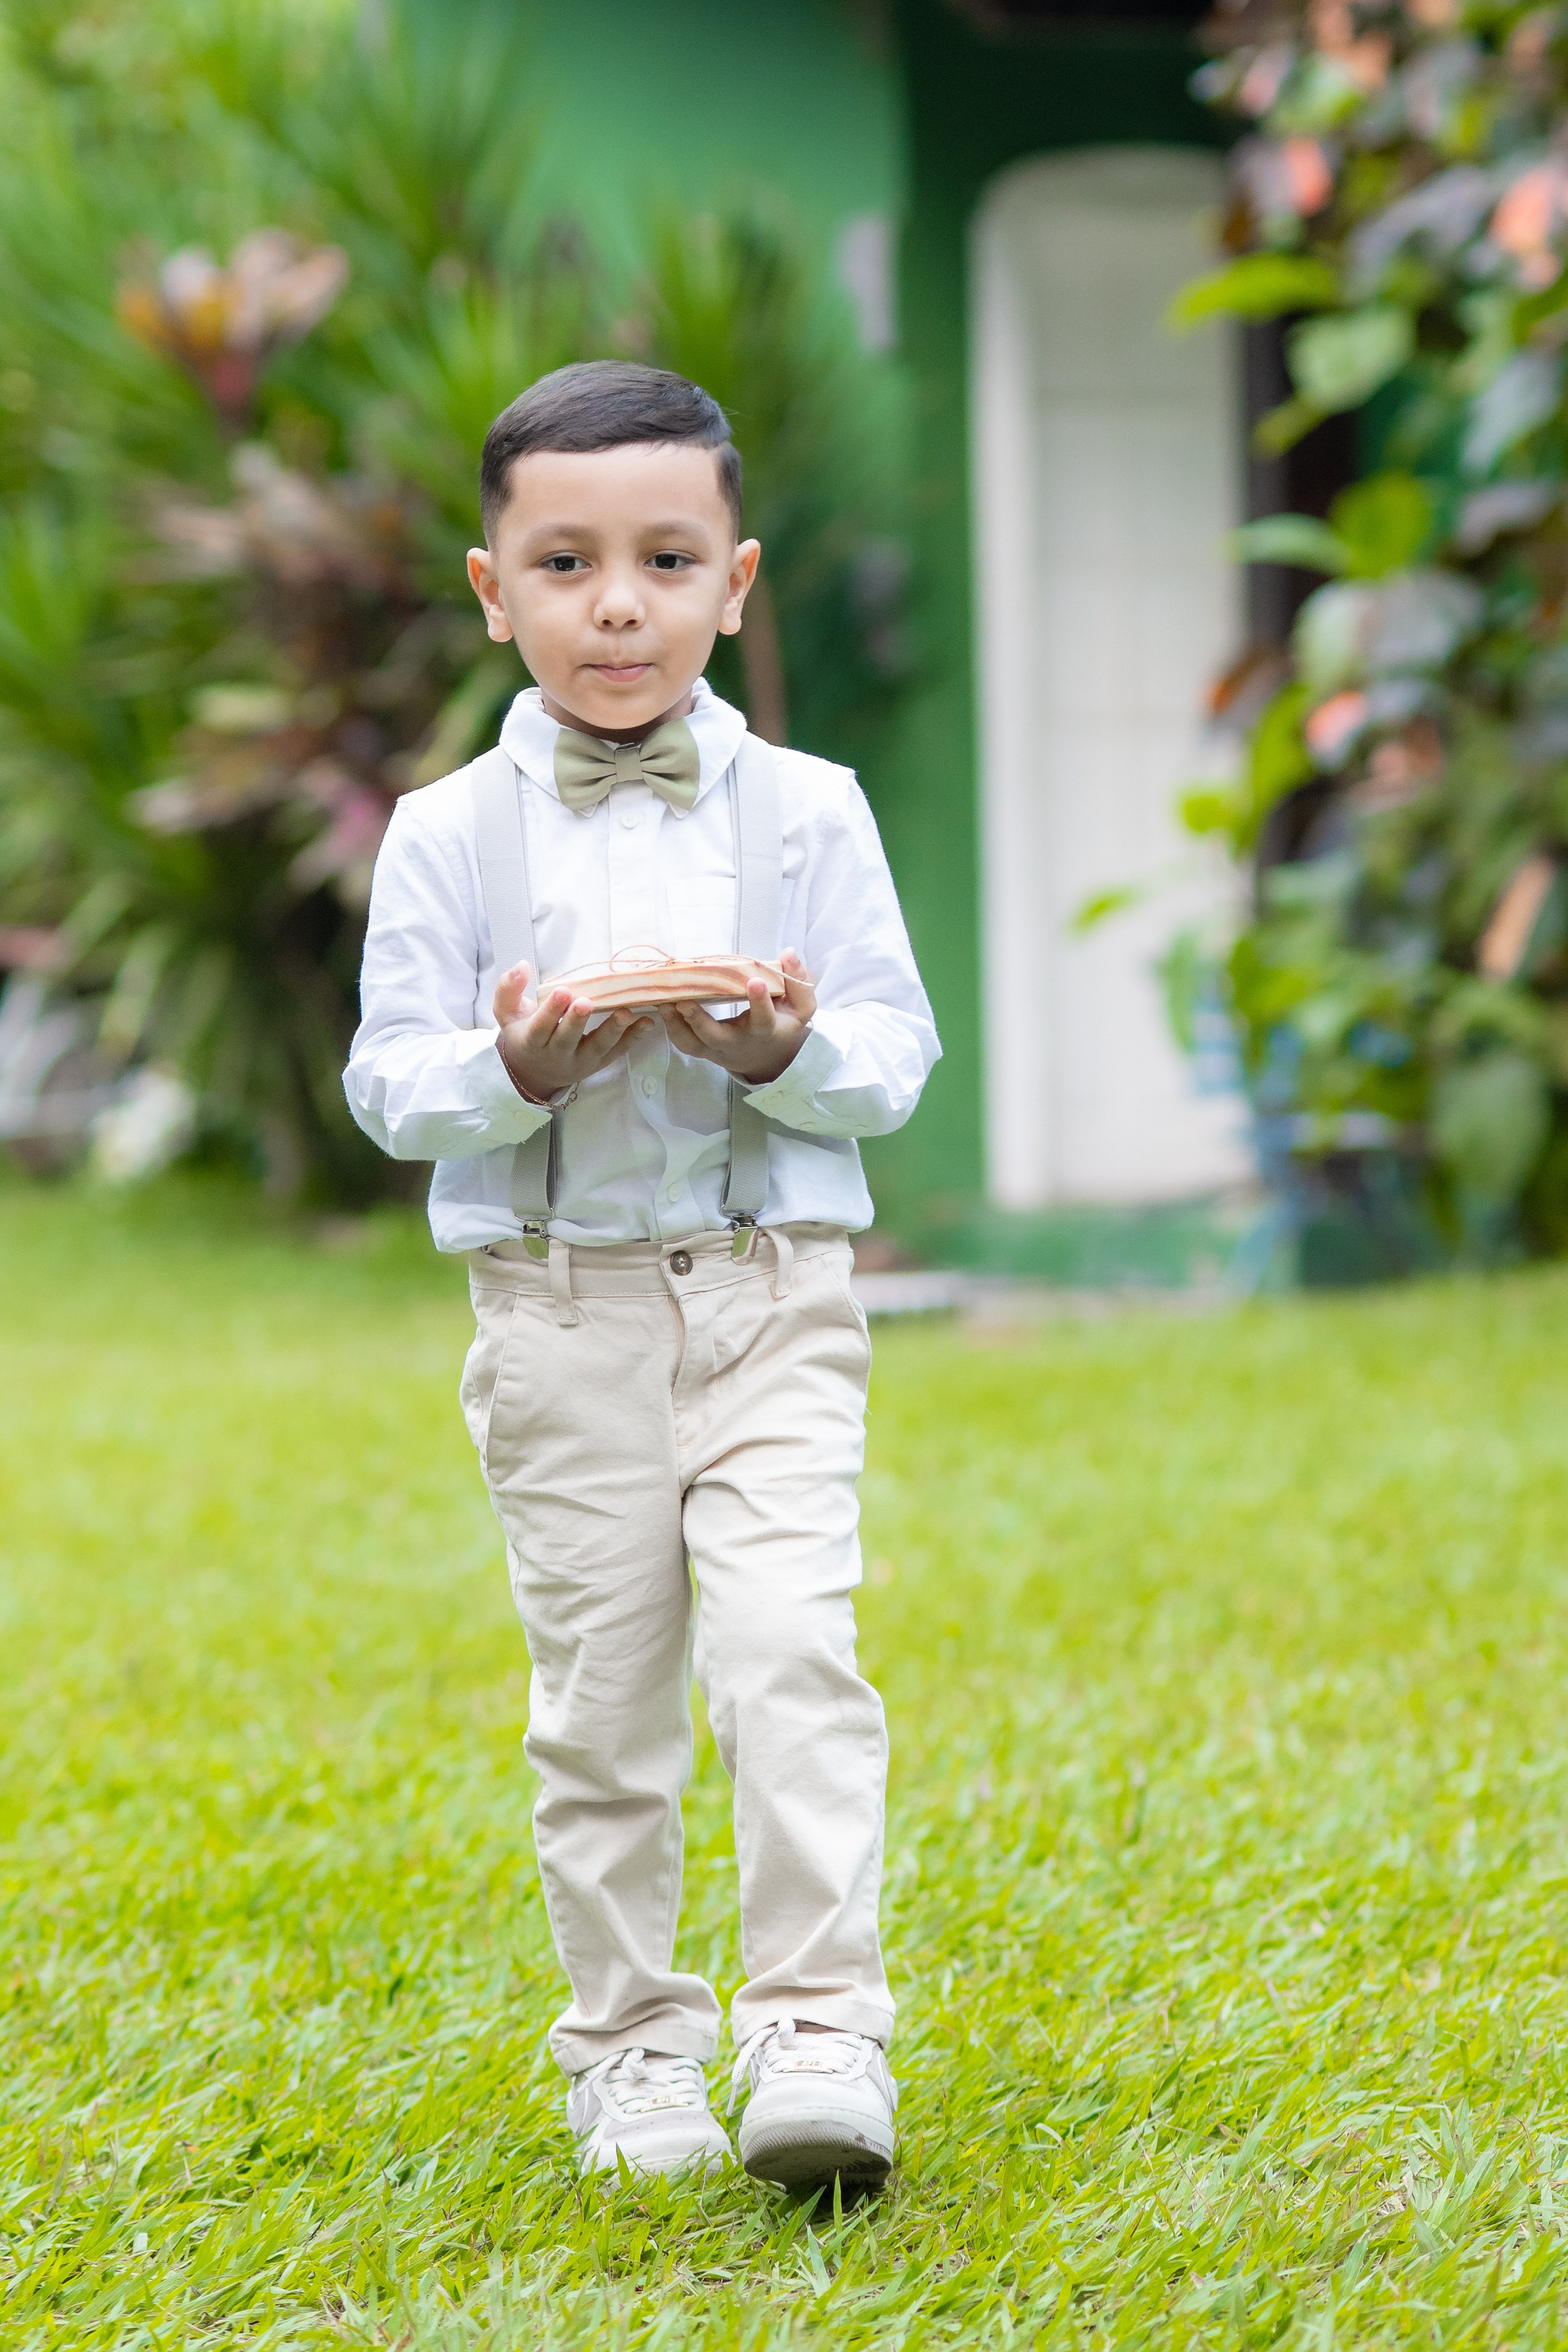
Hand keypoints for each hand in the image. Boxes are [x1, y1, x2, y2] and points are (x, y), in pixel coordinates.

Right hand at [493, 962, 650, 1102]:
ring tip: (626, 1013)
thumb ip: (508, 988)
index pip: (540, 1027)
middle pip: (567, 1039)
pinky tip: (647, 1023)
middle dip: (577, 1021)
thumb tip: (521, 965)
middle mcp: (556, 1055)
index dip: (551, 1011)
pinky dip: (633, 1039)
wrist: (534, 1071)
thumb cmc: (523, 1033)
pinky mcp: (598, 1064)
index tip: (562, 991)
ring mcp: (580, 1061)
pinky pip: (616, 1052)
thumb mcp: (506, 1012)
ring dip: (612, 1031)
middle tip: (587, 1002)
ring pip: (596, 1048)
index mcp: (532, 1041)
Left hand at [657, 950, 816, 1084]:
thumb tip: (788, 953)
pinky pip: (683, 1043)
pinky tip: (663, 1006)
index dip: (760, 1001)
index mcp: (765, 1030)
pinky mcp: (702, 1049)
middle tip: (684, 1001)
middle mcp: (738, 1042)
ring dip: (676, 1025)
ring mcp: (716, 1048)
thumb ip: (798, 980)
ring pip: (693, 1044)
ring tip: (664, 1002)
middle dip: (700, 1021)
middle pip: (717, 1037)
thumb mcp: (800, 1007)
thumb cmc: (782, 1024)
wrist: (766, 1056)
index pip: (764, 1018)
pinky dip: (670, 1027)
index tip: (755, 980)